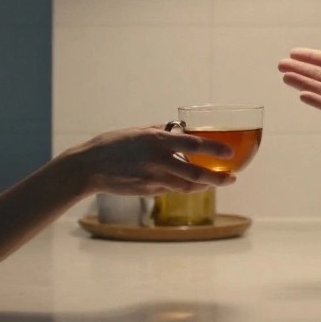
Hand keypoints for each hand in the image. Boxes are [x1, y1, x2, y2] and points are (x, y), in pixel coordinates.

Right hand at [71, 125, 235, 195]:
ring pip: (186, 186)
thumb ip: (159, 132)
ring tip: (217, 182)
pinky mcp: (147, 191)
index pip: (192, 144)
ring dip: (204, 186)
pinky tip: (192, 185)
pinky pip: (171, 190)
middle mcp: (157, 160)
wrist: (88, 168)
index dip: (214, 150)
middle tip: (232, 178)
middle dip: (218, 178)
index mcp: (156, 140)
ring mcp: (152, 178)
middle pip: (195, 173)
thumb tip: (179, 130)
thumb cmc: (111, 144)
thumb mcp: (136, 131)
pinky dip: (184, 187)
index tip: (230, 153)